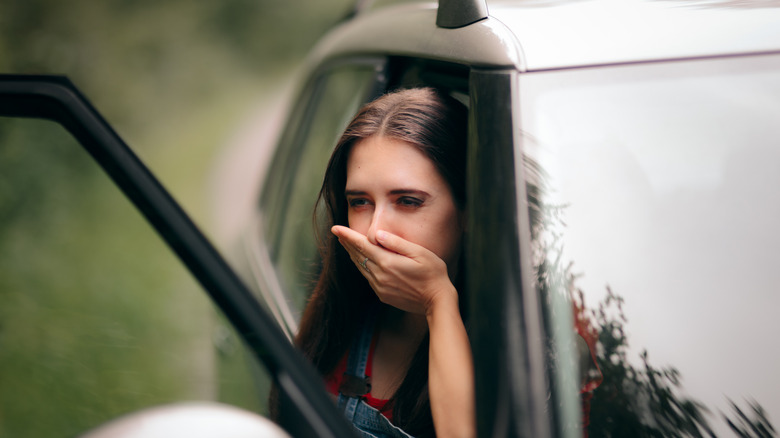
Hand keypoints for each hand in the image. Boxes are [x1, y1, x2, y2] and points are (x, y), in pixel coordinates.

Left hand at [331, 225, 457, 314]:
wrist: (437, 301)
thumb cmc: (433, 274)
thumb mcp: (419, 253)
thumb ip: (396, 243)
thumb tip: (377, 234)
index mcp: (387, 262)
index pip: (362, 245)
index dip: (347, 236)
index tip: (335, 228)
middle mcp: (379, 275)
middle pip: (358, 256)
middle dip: (347, 243)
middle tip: (337, 233)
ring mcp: (380, 287)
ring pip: (361, 267)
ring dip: (352, 255)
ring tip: (346, 245)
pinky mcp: (382, 295)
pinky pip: (368, 278)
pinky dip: (362, 267)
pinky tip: (361, 262)